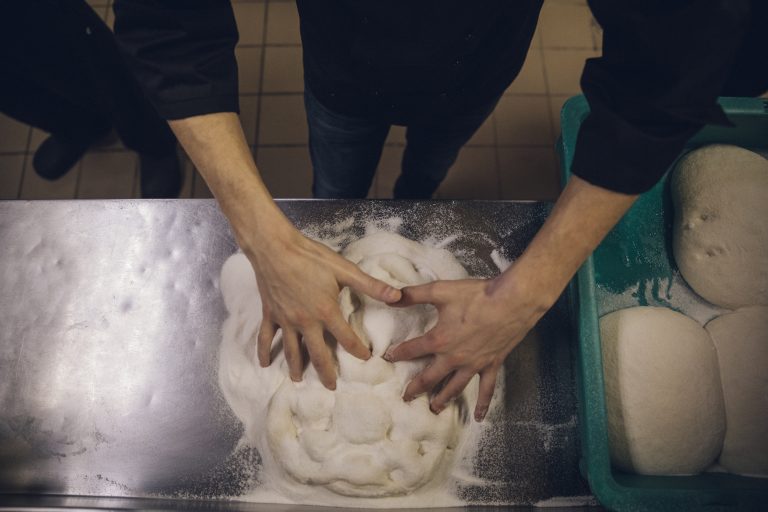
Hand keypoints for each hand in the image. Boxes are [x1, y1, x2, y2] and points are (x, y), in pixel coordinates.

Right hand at [248, 229, 401, 389]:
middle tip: (331, 387)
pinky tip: (264, 363)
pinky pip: (266, 338)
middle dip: (326, 373)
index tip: (366, 358)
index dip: (358, 350)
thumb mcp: (344, 269)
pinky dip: (264, 351)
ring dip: (296, 367)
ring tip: (298, 381)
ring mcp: (285, 320)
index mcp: (326, 312)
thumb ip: (371, 286)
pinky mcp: (270, 314)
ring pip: (291, 350)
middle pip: (317, 354)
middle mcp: (305, 322)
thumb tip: (397, 296)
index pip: (346, 339)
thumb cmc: (310, 256)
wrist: (274, 247)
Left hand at [383, 276, 549, 421]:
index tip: (388, 358)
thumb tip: (391, 296)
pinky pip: (486, 389)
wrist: (512, 301)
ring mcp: (473, 364)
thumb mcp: (441, 291)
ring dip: (442, 400)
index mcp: (439, 339)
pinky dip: (483, 404)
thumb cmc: (477, 295)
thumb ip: (414, 294)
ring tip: (434, 409)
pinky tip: (479, 417)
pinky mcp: (491, 365)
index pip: (412, 350)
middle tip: (405, 397)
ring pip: (454, 388)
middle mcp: (454, 357)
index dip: (397, 354)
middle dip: (415, 388)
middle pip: (429, 378)